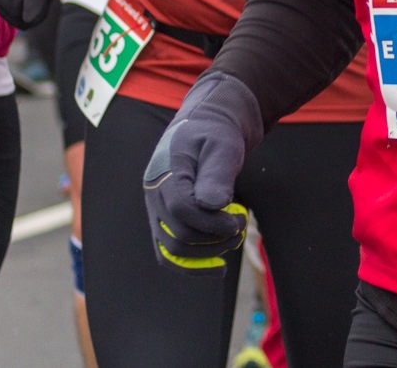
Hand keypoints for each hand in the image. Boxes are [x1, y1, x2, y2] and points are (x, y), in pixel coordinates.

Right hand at [142, 73, 262, 276]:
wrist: (208, 126)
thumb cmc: (217, 134)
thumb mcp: (222, 145)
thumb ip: (217, 173)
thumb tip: (214, 205)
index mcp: (165, 172)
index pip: (182, 209)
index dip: (212, 223)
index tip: (238, 222)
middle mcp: (154, 194)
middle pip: (178, 234)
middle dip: (214, 239)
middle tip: (241, 228)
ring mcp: (157, 208)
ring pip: (172, 249)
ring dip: (207, 254)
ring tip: (235, 240)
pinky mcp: (166, 219)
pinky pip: (171, 252)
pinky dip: (192, 265)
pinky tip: (218, 269)